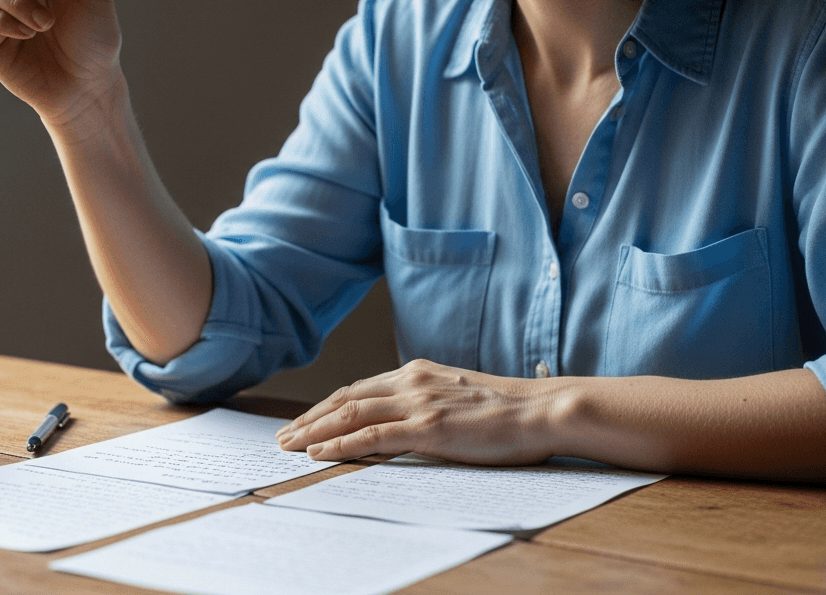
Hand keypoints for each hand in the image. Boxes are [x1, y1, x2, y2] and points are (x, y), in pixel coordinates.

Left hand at [274, 359, 557, 463]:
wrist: (542, 410)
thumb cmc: (508, 411)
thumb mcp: (457, 398)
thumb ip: (426, 403)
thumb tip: (402, 425)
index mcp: (418, 372)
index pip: (359, 389)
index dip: (327, 406)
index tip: (304, 422)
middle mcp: (412, 381)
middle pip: (346, 398)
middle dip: (310, 419)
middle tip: (283, 437)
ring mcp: (419, 402)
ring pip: (351, 413)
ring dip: (314, 431)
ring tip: (290, 446)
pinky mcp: (428, 427)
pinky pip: (373, 435)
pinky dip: (341, 443)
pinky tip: (320, 452)